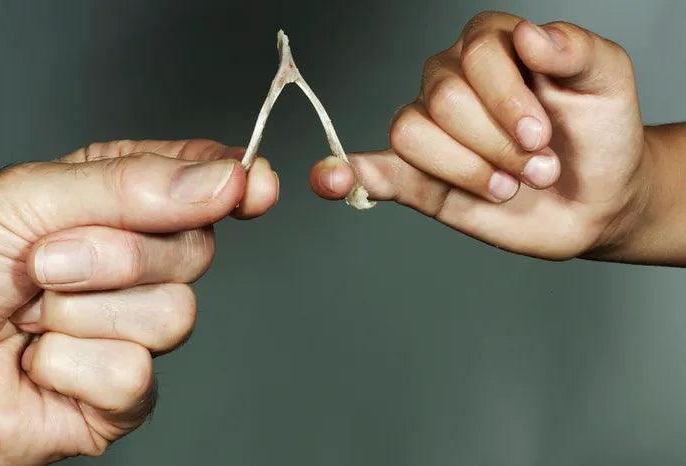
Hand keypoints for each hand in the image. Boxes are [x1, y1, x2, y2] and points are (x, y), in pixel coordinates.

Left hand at [0, 139, 277, 463]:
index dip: (230, 182)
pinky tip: (33, 365)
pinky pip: (136, 376)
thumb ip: (128, 187)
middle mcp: (124, 267)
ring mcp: (121, 331)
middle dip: (118, 256)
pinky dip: (73, 368)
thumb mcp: (21, 200)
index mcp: (106, 204)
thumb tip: (226, 180)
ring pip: (174, 315)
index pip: (193, 183)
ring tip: (30, 315)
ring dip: (87, 313)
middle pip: (195, 251)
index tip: (253, 183)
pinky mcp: (112, 396)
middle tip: (47, 261)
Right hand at [311, 11, 646, 259]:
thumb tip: (529, 35)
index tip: (541, 135)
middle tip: (537, 167)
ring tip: (507, 186)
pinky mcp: (417, 178)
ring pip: (411, 134)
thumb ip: (576, 50)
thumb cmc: (600, 134)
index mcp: (489, 46)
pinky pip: (370, 170)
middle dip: (496, 145)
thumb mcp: (608, 80)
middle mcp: (451, 82)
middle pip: (441, 101)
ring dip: (464, 169)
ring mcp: (432, 132)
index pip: (472, 58)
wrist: (598, 199)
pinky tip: (331, 180)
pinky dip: (344, 175)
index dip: (505, 100)